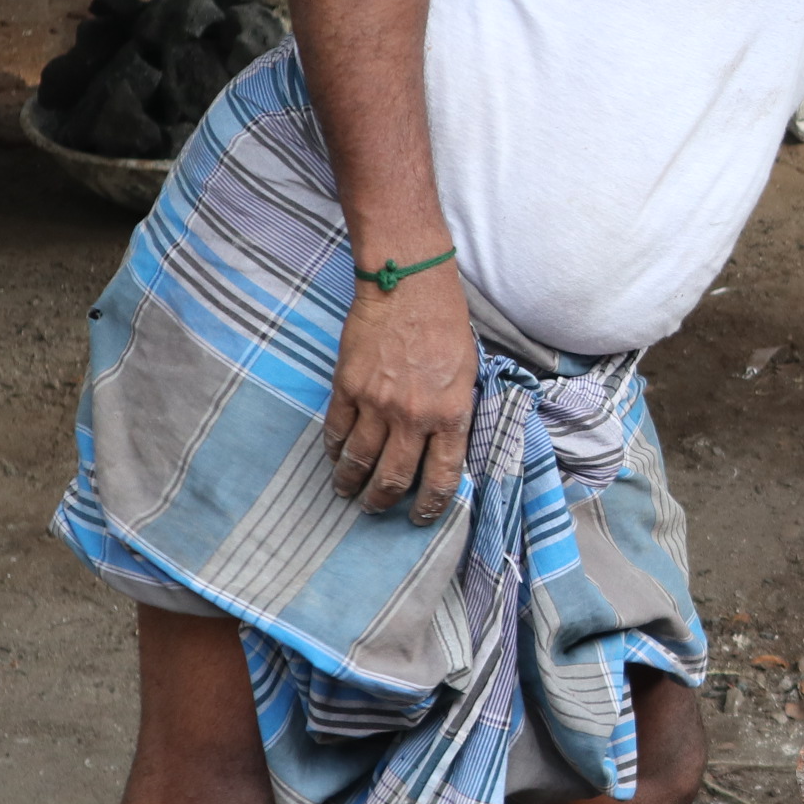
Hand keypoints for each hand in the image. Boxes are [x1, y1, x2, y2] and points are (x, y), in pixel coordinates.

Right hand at [324, 270, 476, 522]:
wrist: (409, 286)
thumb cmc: (447, 326)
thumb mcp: (468, 374)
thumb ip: (454, 413)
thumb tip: (444, 447)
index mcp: (450, 415)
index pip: (439, 477)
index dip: (428, 505)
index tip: (419, 518)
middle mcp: (413, 416)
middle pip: (392, 477)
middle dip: (382, 501)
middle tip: (375, 509)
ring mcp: (376, 403)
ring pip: (358, 460)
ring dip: (351, 482)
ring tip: (347, 492)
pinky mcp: (347, 387)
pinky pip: (336, 430)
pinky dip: (334, 449)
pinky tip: (335, 456)